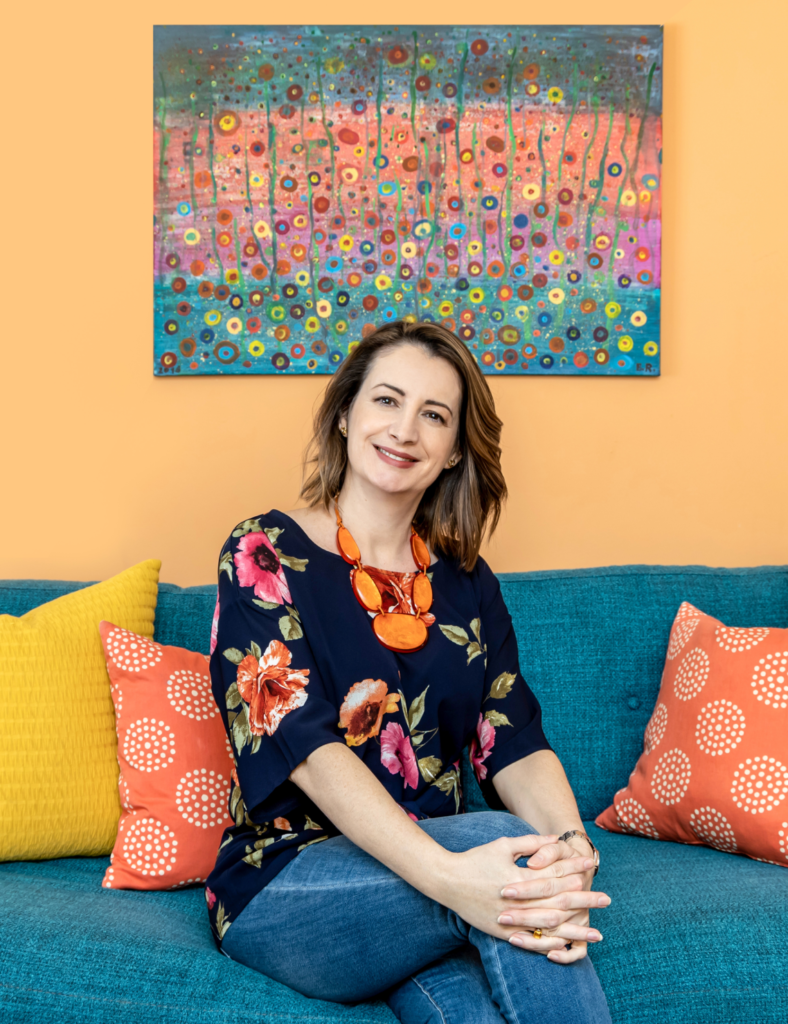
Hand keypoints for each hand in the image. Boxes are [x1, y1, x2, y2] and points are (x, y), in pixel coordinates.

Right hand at [429, 833, 599, 949]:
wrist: (447, 881)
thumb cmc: (476, 859)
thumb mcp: (503, 844)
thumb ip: (531, 843)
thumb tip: (555, 839)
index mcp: (520, 878)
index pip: (554, 875)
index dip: (574, 871)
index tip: (592, 868)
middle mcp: (519, 902)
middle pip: (558, 902)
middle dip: (584, 901)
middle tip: (607, 899)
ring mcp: (511, 920)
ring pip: (550, 927)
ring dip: (575, 929)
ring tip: (596, 931)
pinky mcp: (503, 932)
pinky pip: (532, 942)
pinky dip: (550, 944)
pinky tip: (566, 945)